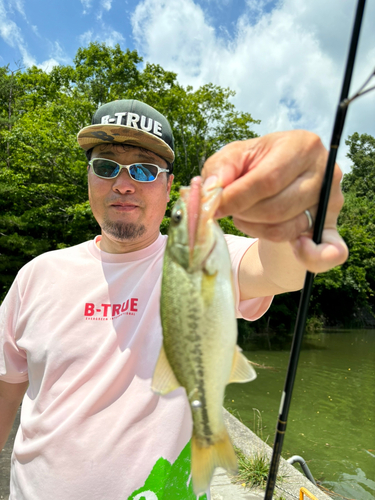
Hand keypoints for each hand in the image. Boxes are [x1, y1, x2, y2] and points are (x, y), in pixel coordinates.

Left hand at [201, 130, 347, 272]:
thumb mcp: (235, 158)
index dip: (237, 198)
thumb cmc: (256, 167)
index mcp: (302, 146)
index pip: (268, 180)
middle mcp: (325, 171)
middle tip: (232, 211)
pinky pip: (327, 251)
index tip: (216, 208)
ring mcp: (333, 200)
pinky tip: (296, 248)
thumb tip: (214, 186)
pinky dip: (310, 256)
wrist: (282, 184)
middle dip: (245, 214)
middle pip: (278, 207)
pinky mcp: (332, 227)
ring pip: (286, 229)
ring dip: (256, 229)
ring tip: (246, 216)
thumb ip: (221, 167)